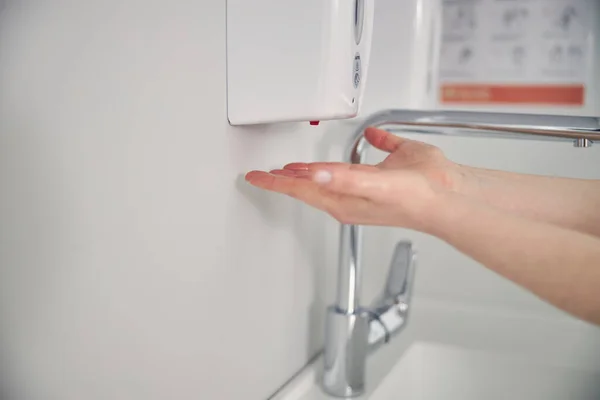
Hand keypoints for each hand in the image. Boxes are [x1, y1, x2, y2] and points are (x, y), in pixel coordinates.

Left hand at [245, 128, 467, 231]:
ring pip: (323, 180)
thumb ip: (345, 178)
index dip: (274, 181)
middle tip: (263, 175)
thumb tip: (315, 174)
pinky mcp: (378, 176)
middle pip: (306, 187)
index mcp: (342, 198)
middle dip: (283, 181)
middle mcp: (348, 196)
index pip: (299, 188)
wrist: (448, 198)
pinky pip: (350, 167)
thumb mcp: (377, 186)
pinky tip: (342, 152)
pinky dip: (338, 163)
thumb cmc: (417, 197)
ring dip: (304, 175)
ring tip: (289, 170)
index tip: (253, 177)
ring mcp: (362, 188)